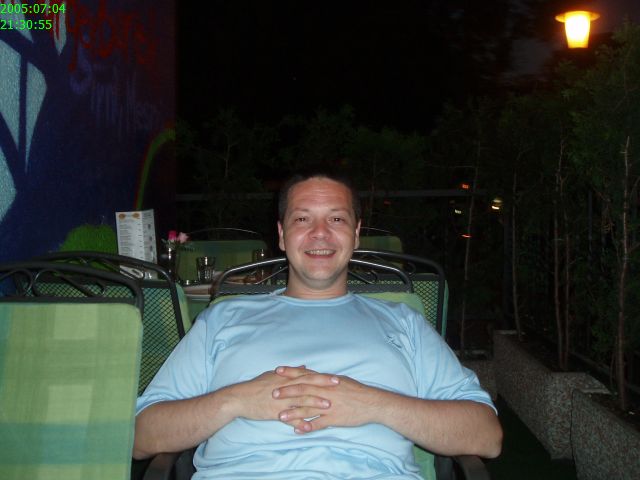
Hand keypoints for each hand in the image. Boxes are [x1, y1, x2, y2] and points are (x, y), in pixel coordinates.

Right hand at [222, 366, 336, 421]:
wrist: (240, 398)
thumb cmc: (257, 386)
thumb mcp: (273, 375)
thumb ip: (291, 372)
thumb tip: (304, 367)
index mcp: (286, 378)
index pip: (308, 376)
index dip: (322, 377)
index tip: (336, 378)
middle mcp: (286, 388)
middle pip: (308, 386)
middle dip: (324, 387)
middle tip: (339, 387)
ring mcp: (281, 401)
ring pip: (301, 401)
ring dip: (315, 403)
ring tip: (329, 406)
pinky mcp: (275, 412)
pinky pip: (290, 419)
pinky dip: (300, 423)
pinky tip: (310, 428)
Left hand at [274, 373, 385, 433]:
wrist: (372, 403)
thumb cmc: (356, 390)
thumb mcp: (340, 380)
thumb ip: (324, 379)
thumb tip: (312, 374)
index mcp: (326, 381)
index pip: (305, 374)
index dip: (290, 372)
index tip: (277, 370)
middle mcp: (326, 391)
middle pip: (303, 390)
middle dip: (287, 391)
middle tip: (272, 392)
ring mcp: (330, 405)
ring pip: (308, 408)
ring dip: (293, 413)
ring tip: (280, 416)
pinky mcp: (334, 418)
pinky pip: (318, 423)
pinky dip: (308, 427)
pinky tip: (297, 430)